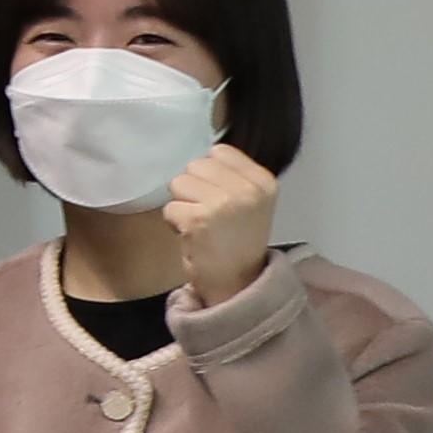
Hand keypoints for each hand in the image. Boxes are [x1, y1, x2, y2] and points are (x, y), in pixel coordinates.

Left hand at [164, 143, 282, 309]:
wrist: (238, 282)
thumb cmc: (238, 240)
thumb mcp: (250, 202)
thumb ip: (231, 176)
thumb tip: (201, 155)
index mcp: (263, 181)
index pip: (219, 151)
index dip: (208, 173)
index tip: (217, 196)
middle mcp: (247, 190)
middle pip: (195, 165)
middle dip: (192, 188)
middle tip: (207, 214)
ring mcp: (224, 203)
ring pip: (179, 183)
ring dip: (182, 204)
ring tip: (199, 224)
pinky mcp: (199, 220)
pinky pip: (169, 207)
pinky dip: (174, 223)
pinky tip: (192, 236)